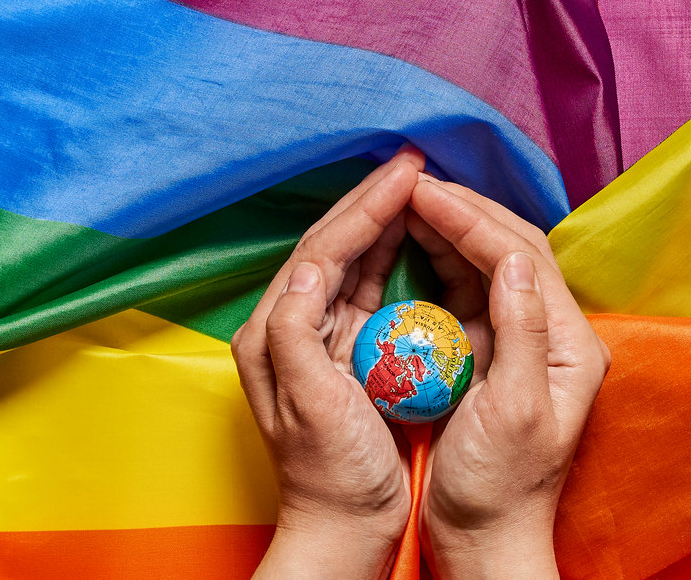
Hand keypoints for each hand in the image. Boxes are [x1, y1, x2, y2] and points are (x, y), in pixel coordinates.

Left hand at [232, 147, 424, 578]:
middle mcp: (290, 324)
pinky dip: (390, 255)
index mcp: (273, 333)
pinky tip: (413, 233)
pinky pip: (369, 287)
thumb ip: (294, 335)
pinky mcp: (348, 348)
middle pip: (332, 246)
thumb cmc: (331, 475)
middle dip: (372, 202)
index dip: (363, 210)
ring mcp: (321, 335)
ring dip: (382, 220)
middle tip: (413, 162)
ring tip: (416, 183)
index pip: (320, 252)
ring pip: (351, 260)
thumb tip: (305, 268)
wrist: (345, 527)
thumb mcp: (309, 408)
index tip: (406, 174)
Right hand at [408, 177, 610, 578]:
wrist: (485, 540)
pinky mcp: (490, 352)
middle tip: (412, 182)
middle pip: (510, 248)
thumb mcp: (516, 412)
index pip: (521, 257)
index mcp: (570, 344)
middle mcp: (553, 333)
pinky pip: (467, 290)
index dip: (471, 219)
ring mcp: (521, 340)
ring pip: (488, 263)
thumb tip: (510, 258)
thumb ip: (522, 333)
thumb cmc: (500, 488)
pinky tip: (412, 243)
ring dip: (450, 228)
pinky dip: (440, 260)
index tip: (422, 192)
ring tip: (408, 201)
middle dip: (462, 210)